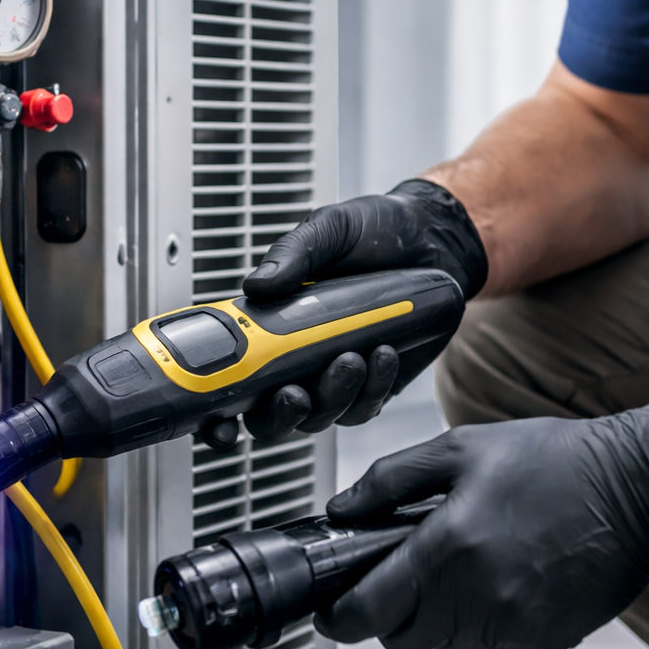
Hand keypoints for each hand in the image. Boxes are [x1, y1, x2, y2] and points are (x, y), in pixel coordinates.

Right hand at [229, 180, 486, 445]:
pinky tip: (382, 354)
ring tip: (353, 356)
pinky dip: (371, 389)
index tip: (221, 416)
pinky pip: (364, 407)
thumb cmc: (374, 233)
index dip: (216, 410)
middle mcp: (294, 361)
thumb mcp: (328, 230)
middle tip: (295, 392)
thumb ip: (291, 254)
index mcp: (268, 327)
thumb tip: (255, 285)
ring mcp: (333, 379)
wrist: (432, 239)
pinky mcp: (374, 386)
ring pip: (320, 418)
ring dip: (333, 396)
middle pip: (269, 418)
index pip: (229, 380)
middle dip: (279, 416)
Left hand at [314, 397, 648, 648]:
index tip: (330, 611)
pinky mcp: (541, 641)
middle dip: (392, 610)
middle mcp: (477, 598)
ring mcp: (513, 625)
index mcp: (448, 549)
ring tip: (467, 560)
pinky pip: (487, 645)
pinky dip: (482, 620)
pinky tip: (504, 576)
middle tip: (409, 568)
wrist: (639, 491)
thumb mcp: (461, 449)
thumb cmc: (552, 462)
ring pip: (444, 643)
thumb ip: (389, 480)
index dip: (339, 618)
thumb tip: (339, 510)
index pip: (368, 614)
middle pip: (401, 637)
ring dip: (439, 614)